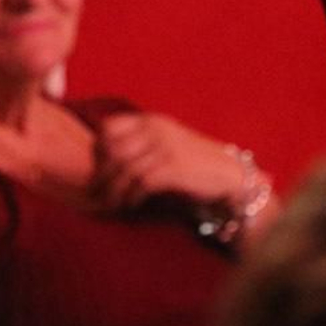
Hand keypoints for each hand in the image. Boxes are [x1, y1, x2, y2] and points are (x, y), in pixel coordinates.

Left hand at [90, 112, 246, 211]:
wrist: (228, 175)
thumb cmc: (192, 163)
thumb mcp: (165, 143)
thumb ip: (139, 144)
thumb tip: (105, 161)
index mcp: (150, 120)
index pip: (108, 128)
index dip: (98, 149)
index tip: (98, 169)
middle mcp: (155, 129)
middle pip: (112, 150)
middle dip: (101, 174)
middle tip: (97, 192)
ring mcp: (165, 147)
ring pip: (125, 169)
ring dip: (113, 191)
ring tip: (110, 204)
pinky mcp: (174, 167)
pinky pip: (142, 183)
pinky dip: (132, 196)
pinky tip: (130, 205)